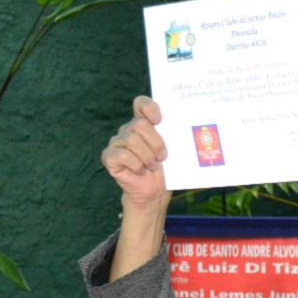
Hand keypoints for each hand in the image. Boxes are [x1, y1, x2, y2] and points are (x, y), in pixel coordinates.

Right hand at [101, 95, 169, 211]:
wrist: (155, 193)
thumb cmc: (165, 171)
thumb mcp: (173, 152)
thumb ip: (173, 138)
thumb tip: (187, 130)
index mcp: (144, 124)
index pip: (141, 104)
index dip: (149, 108)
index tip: (159, 120)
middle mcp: (128, 130)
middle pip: (140, 125)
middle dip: (156, 143)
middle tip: (163, 157)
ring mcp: (117, 143)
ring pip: (132, 140)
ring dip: (147, 157)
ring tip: (153, 167)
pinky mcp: (109, 157)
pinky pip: (122, 155)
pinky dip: (136, 165)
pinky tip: (141, 171)